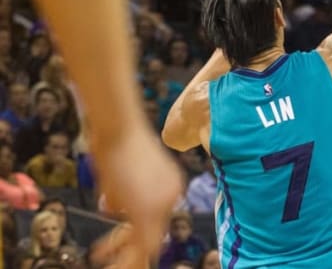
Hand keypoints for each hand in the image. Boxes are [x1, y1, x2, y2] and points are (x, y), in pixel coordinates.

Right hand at [91, 126, 182, 267]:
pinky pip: (139, 244)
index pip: (156, 217)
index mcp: (171, 184)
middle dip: (134, 250)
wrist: (119, 127)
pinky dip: (124, 258)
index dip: (130, 232)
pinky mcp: (147, 210)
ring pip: (149, 243)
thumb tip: (113, 207)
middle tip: (115, 263)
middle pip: (155, 232)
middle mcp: (173, 195)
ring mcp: (163, 203)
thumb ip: (122, 192)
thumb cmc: (116, 140)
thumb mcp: (121, 170)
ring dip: (128, 260)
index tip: (112, 239)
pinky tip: (107, 263)